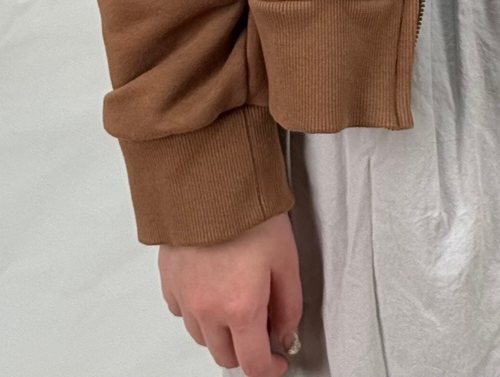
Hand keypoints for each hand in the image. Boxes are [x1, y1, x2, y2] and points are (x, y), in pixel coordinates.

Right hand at [159, 212, 301, 376]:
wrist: (212, 182)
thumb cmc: (252, 213)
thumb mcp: (287, 258)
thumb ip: (290, 304)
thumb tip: (286, 334)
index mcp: (241, 308)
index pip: (253, 364)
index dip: (270, 369)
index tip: (278, 361)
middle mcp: (208, 311)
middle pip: (224, 356)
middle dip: (246, 350)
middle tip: (262, 326)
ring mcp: (184, 298)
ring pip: (202, 337)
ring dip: (221, 331)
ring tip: (238, 300)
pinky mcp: (169, 282)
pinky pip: (183, 312)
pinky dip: (198, 310)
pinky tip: (214, 287)